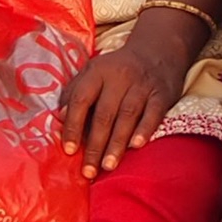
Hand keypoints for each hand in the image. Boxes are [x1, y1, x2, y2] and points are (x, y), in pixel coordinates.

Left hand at [58, 35, 186, 178]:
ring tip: (108, 166)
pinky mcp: (162, 93)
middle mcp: (119, 77)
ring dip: (117, 143)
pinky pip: (153, 113)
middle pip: (105, 114)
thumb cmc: (118, 68)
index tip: (68, 150)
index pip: (81, 99)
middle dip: (95, 144)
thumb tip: (59, 117)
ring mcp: (142, 85)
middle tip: (88, 170)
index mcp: (97, 72)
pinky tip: (136, 146)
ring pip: (128, 116)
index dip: (73, 125)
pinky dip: (145, 129)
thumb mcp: (92, 71)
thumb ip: (74, 92)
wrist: (157, 50)